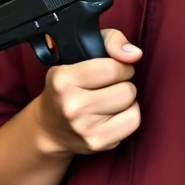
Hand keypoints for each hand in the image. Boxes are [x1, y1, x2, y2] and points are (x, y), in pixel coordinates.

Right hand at [34, 28, 142, 156]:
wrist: (50, 127)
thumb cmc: (72, 84)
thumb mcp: (84, 51)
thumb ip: (113, 41)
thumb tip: (134, 54)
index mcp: (63, 80)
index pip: (114, 68)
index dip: (120, 67)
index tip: (112, 69)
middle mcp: (71, 106)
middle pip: (127, 90)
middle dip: (123, 85)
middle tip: (108, 87)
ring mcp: (83, 128)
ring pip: (133, 106)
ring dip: (126, 101)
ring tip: (108, 100)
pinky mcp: (97, 143)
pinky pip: (133, 123)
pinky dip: (128, 117)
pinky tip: (112, 115)